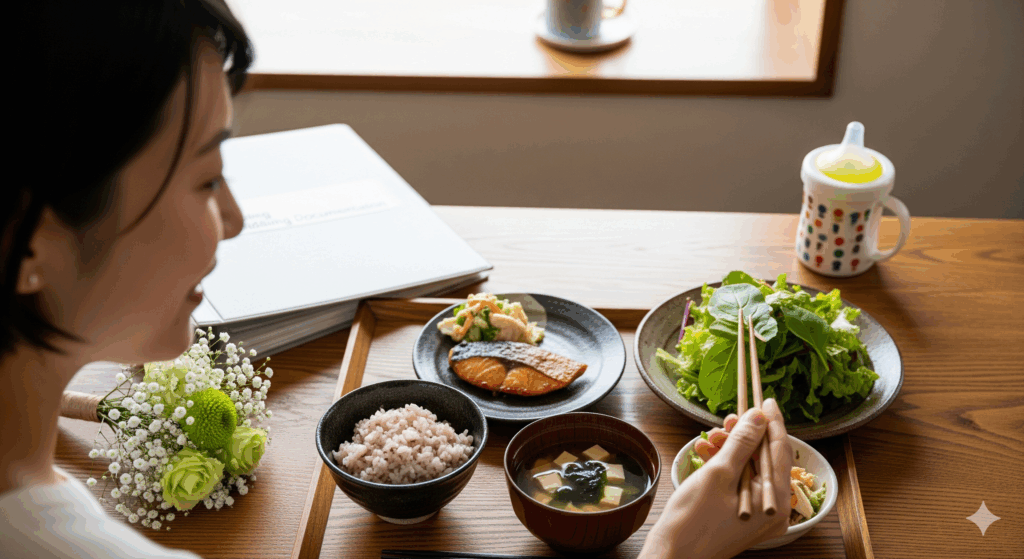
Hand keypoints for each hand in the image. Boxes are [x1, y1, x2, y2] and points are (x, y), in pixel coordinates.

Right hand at [638, 399, 792, 558]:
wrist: (672, 556)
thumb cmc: (693, 520)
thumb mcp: (718, 474)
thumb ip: (742, 443)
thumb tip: (759, 417)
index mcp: (776, 501)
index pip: (780, 450)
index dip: (772, 421)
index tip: (765, 400)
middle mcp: (774, 509)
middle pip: (766, 459)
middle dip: (745, 435)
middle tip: (728, 418)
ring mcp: (759, 515)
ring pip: (751, 469)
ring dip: (731, 450)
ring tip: (710, 437)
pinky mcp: (743, 516)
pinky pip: (740, 483)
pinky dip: (725, 467)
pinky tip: (706, 452)